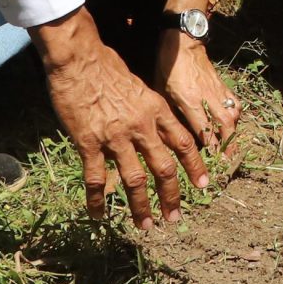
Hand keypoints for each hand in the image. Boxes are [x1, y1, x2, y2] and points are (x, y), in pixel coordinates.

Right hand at [34, 9, 207, 225]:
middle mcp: (141, 126)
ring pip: (134, 179)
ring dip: (141, 205)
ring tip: (145, 225)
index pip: (183, 142)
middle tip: (174, 217)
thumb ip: (146, 109)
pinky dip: (97, 201)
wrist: (79, 58)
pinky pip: (96, 178)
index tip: (203, 185)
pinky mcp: (89, 142)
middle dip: (171, 196)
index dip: (195, 166)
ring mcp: (116, 137)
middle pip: (164, 168)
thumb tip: (151, 127)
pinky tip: (98, 215)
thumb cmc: (106, 66)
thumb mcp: (138, 85)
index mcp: (156, 110)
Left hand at [154, 32, 240, 150]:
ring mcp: (217, 91)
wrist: (183, 43)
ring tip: (232, 147)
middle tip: (228, 161)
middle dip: (228, 144)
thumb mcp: (162, 92)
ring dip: (234, 132)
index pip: (204, 128)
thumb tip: (168, 134)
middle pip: (224, 124)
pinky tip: (233, 124)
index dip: (210, 146)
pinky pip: (235, 104)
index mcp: (190, 100)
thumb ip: (169, 113)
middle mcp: (207, 97)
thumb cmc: (168, 68)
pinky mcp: (223, 85)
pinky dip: (236, 116)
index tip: (213, 161)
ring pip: (232, 115)